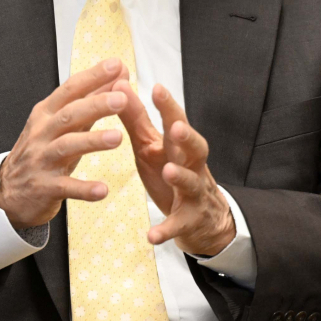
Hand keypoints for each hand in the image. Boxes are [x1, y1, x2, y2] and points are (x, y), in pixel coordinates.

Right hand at [0, 59, 128, 227]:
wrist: (10, 190)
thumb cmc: (43, 149)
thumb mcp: (63, 122)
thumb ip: (90, 100)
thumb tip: (118, 75)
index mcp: (47, 112)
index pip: (70, 89)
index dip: (93, 77)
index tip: (115, 65)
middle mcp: (43, 132)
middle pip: (69, 114)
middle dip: (96, 105)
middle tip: (122, 98)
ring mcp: (42, 159)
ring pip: (67, 146)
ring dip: (92, 141)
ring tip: (118, 137)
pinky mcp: (45, 187)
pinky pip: (66, 187)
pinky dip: (84, 189)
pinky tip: (103, 190)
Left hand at [113, 78, 234, 256]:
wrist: (202, 218)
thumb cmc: (171, 170)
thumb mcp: (150, 144)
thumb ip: (134, 117)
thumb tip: (118, 85)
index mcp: (178, 145)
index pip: (176, 120)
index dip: (168, 105)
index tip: (157, 88)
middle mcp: (191, 164)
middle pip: (196, 147)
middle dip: (187, 137)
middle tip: (176, 128)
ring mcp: (193, 192)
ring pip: (192, 182)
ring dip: (181, 177)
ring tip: (169, 171)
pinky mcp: (189, 220)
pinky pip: (178, 225)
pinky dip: (166, 230)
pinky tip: (151, 235)